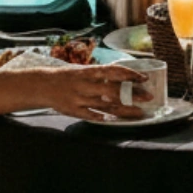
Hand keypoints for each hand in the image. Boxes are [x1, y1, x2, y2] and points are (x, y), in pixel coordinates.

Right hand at [30, 64, 145, 120]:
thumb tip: (124, 75)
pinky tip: (115, 121)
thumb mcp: (84, 71)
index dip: (129, 74)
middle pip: (113, 90)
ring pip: (106, 106)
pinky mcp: (74, 110)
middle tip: (149, 97)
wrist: (43, 85)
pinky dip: (102, 118)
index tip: (144, 78)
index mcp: (88, 72)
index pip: (113, 71)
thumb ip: (101, 75)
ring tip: (140, 112)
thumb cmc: (68, 77)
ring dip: (125, 110)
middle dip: (132, 94)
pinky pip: (91, 115)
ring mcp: (80, 99)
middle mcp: (85, 84)